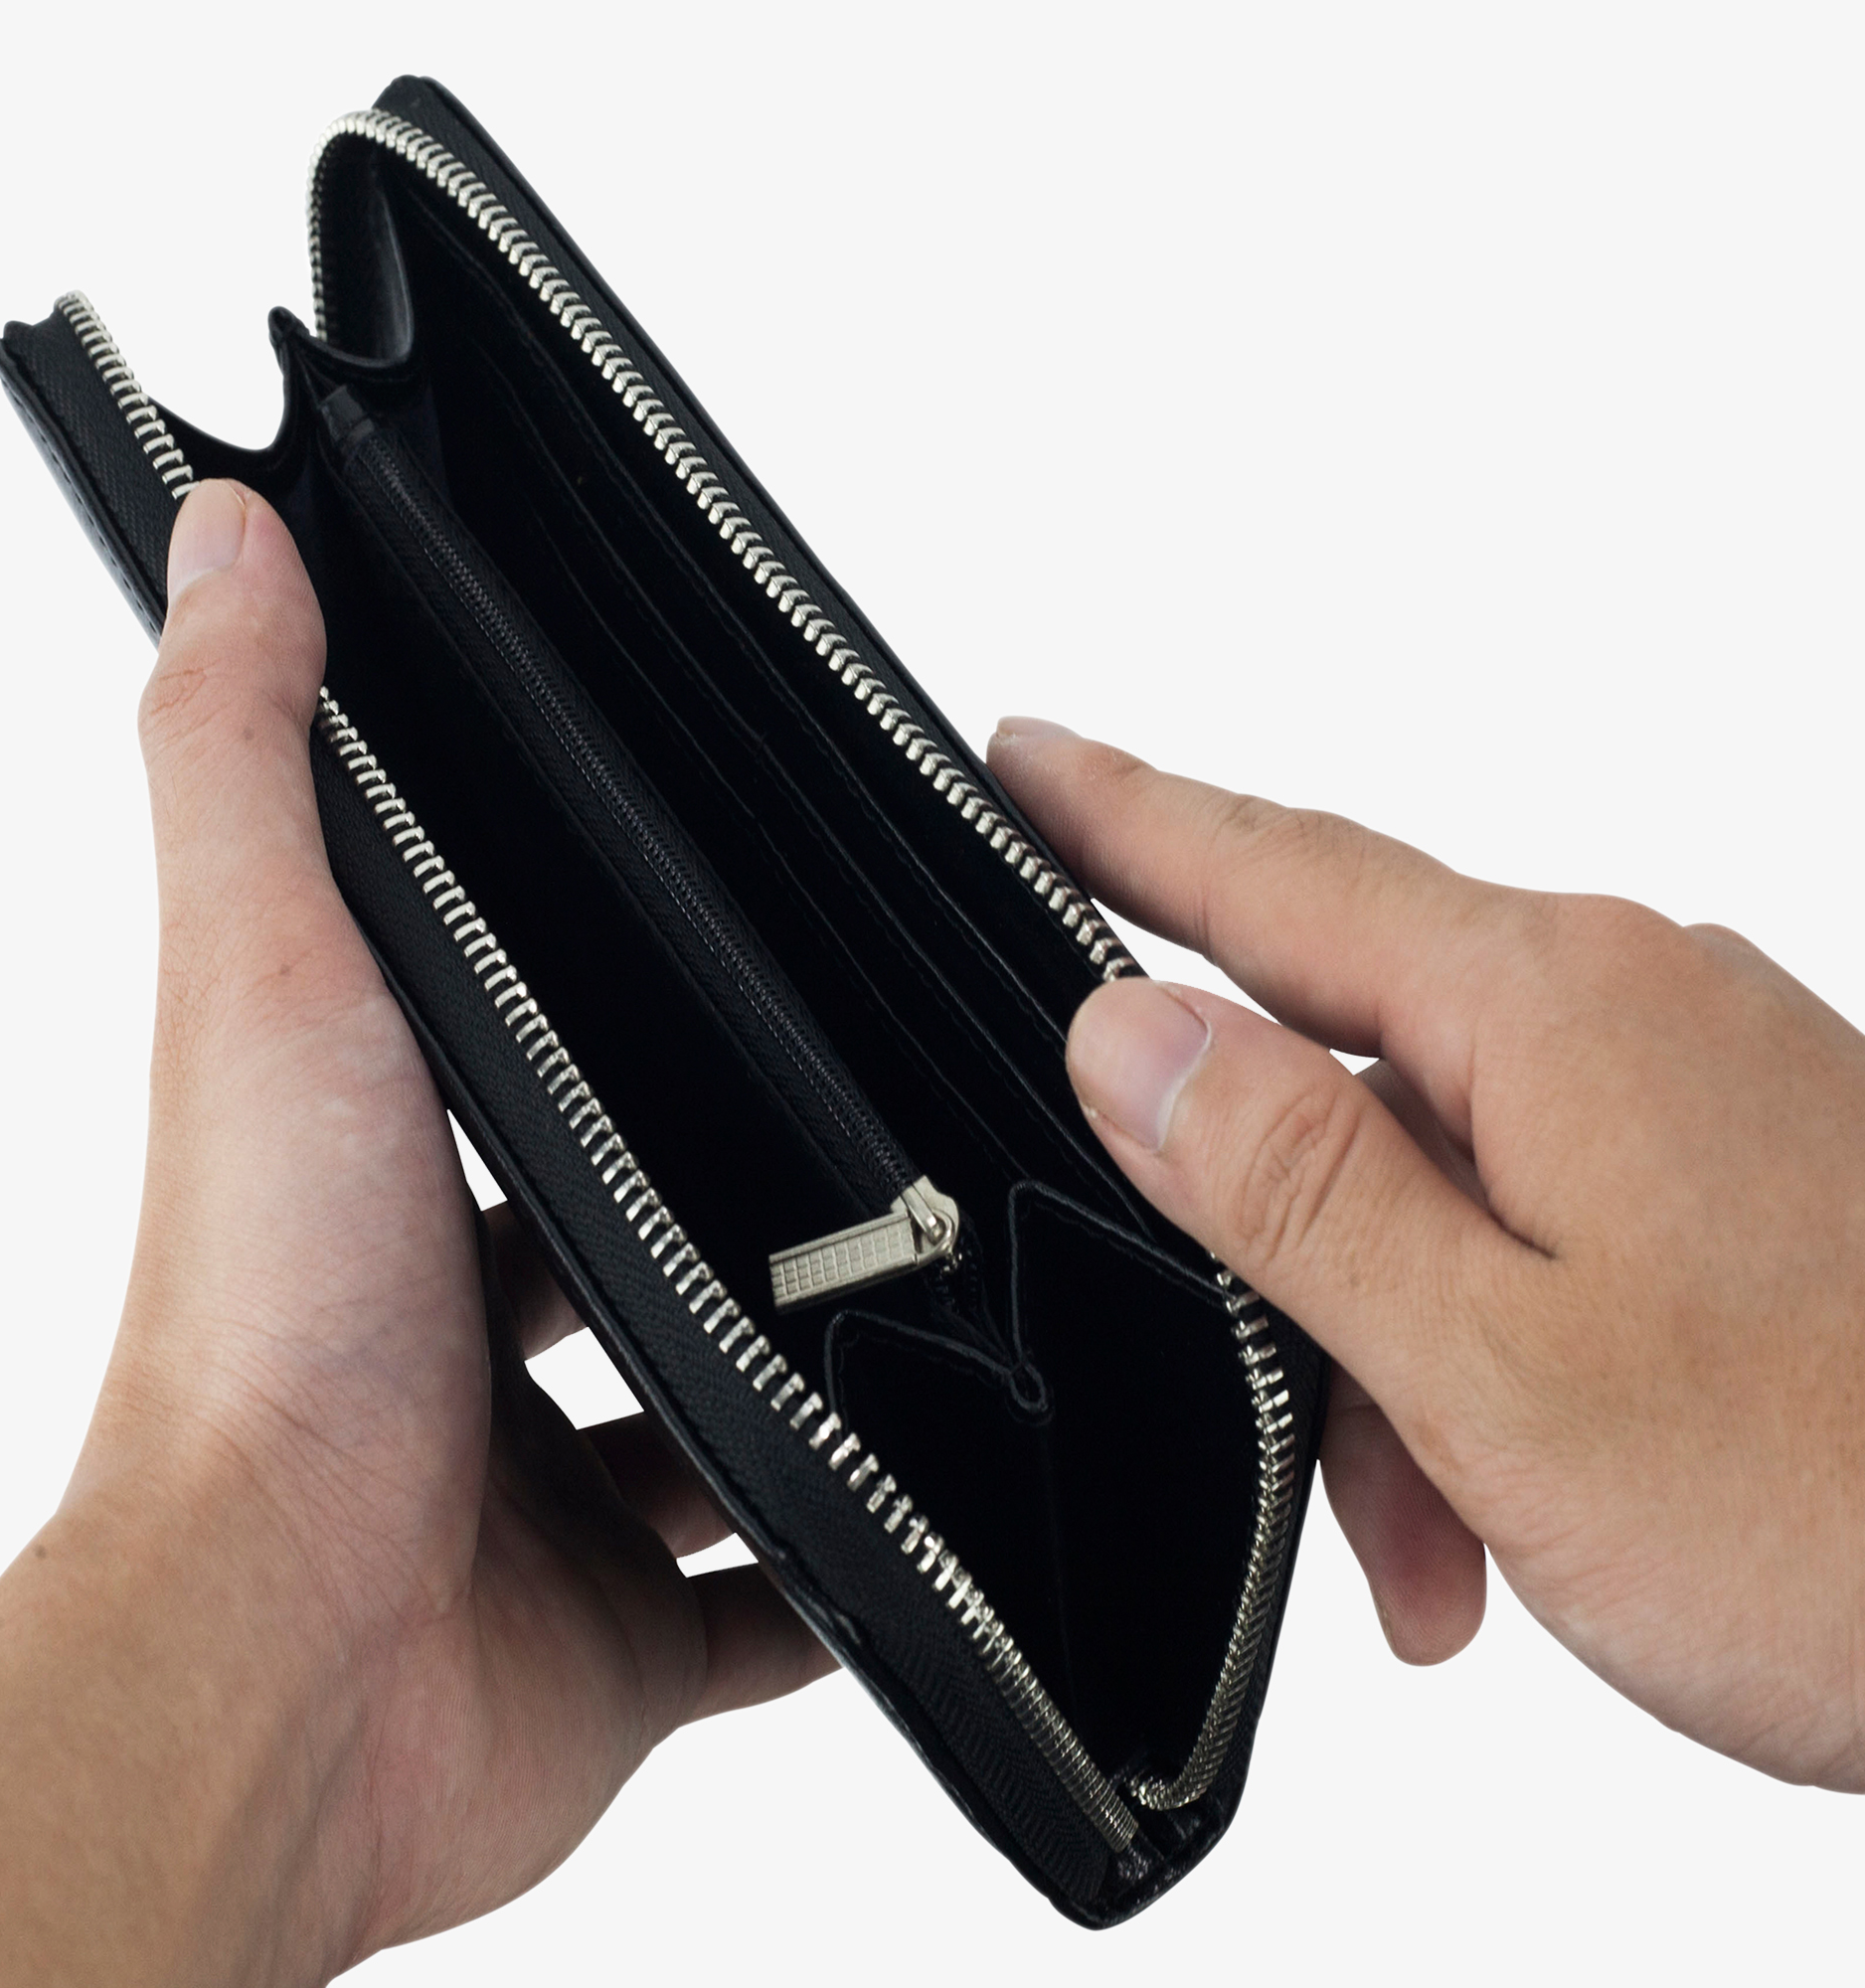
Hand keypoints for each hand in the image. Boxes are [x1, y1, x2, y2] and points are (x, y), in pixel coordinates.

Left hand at [0, 484, 830, 1984]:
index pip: (518, 1058)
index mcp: (397, 1177)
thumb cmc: (271, 1330)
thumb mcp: (267, 979)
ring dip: (818, 1370)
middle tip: (897, 1130)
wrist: (287, 1663)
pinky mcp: (624, 1638)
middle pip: (639, 1240)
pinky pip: (769, 1603)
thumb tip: (224, 535)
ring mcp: (549, 1494)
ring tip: (953, 1290)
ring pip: (721, 1420)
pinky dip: (851, 1568)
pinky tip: (947, 1508)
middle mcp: (464, 1336)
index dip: (609, 1000)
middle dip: (750, 1192)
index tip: (715, 947)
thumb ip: (251, 758)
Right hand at [989, 717, 1864, 1790]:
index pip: (1272, 872)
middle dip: (1272, 1252)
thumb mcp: (1497, 1367)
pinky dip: (1489, 1353)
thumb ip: (1290, 1182)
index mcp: (1559, 1008)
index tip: (1017, 752)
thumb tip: (1129, 1036)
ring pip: (1442, 1175)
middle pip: (1350, 1071)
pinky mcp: (1742, 1166)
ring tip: (1434, 1543)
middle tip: (1283, 1431)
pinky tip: (1514, 1506)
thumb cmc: (1859, 1513)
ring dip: (1393, 1350)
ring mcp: (1699, 1080)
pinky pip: (1542, 1216)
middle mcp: (1634, 1003)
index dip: (1118, 815)